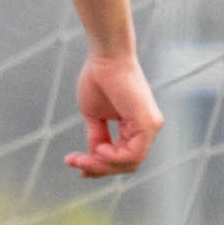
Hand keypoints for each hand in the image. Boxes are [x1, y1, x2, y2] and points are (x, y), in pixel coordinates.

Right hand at [67, 49, 159, 177]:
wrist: (105, 56)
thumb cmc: (99, 77)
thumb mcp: (94, 115)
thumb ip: (97, 136)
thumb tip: (93, 156)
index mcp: (136, 126)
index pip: (121, 157)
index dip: (98, 166)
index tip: (73, 163)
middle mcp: (147, 129)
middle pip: (125, 164)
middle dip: (97, 168)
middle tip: (73, 162)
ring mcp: (150, 127)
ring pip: (129, 164)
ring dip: (102, 165)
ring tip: (81, 158)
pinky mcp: (147, 124)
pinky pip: (132, 155)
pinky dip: (113, 158)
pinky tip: (99, 149)